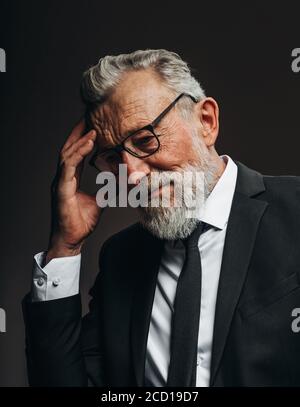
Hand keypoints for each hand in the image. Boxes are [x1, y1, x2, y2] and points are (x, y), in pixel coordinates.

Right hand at [46, 118, 100, 263]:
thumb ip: (105, 191)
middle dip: (79, 133)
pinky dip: (78, 154)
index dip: (83, 140)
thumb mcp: (99, 202)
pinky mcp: (61, 189)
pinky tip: (88, 144)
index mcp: (71, 179)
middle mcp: (63, 177)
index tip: (94, 127)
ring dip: (80, 141)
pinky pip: (69, 167)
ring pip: (67, 155)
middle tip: (89, 118)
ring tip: (92, 129)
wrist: (72, 240)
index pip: (76, 154)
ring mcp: (60, 182)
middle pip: (69, 149)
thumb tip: (118, 184)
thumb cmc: (81, 222)